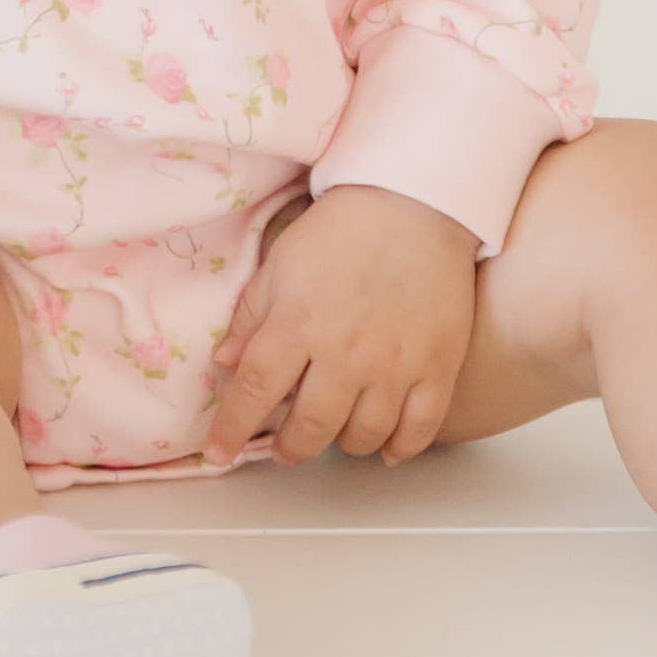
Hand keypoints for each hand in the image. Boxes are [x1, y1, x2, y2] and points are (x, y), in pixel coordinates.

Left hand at [203, 182, 480, 468]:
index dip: (232, 428)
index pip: (255, 391)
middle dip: (290, 448)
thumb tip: (225, 364)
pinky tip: (384, 446)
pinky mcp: (438, 367)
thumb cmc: (343, 230)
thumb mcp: (282, 264)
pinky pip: (418, 430)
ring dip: (341, 444)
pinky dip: (398, 448)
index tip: (218, 452)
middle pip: (310, 427)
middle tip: (284, 447)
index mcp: (298, 324)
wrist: (415, 203)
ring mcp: (395, 365)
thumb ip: (251, 317)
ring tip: (334, 431)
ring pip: (362, 436)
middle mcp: (345, 353)